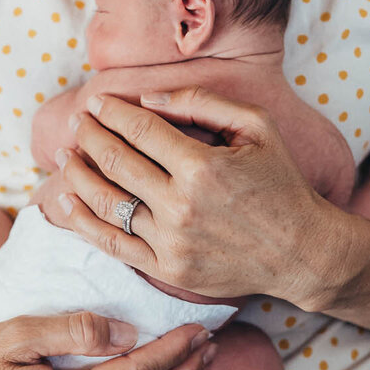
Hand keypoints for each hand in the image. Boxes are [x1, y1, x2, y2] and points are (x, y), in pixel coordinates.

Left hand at [43, 87, 340, 306]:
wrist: (302, 252)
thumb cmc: (281, 183)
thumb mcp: (257, 128)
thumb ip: (202, 104)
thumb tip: (147, 99)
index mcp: (202, 166)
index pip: (140, 130)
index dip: (112, 113)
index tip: (95, 104)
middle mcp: (181, 205)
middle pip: (116, 162)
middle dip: (90, 136)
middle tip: (77, 123)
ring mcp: (171, 241)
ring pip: (107, 203)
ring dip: (78, 175)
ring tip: (67, 156)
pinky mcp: (167, 269)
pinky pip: (112, 243)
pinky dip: (83, 220)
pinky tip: (67, 201)